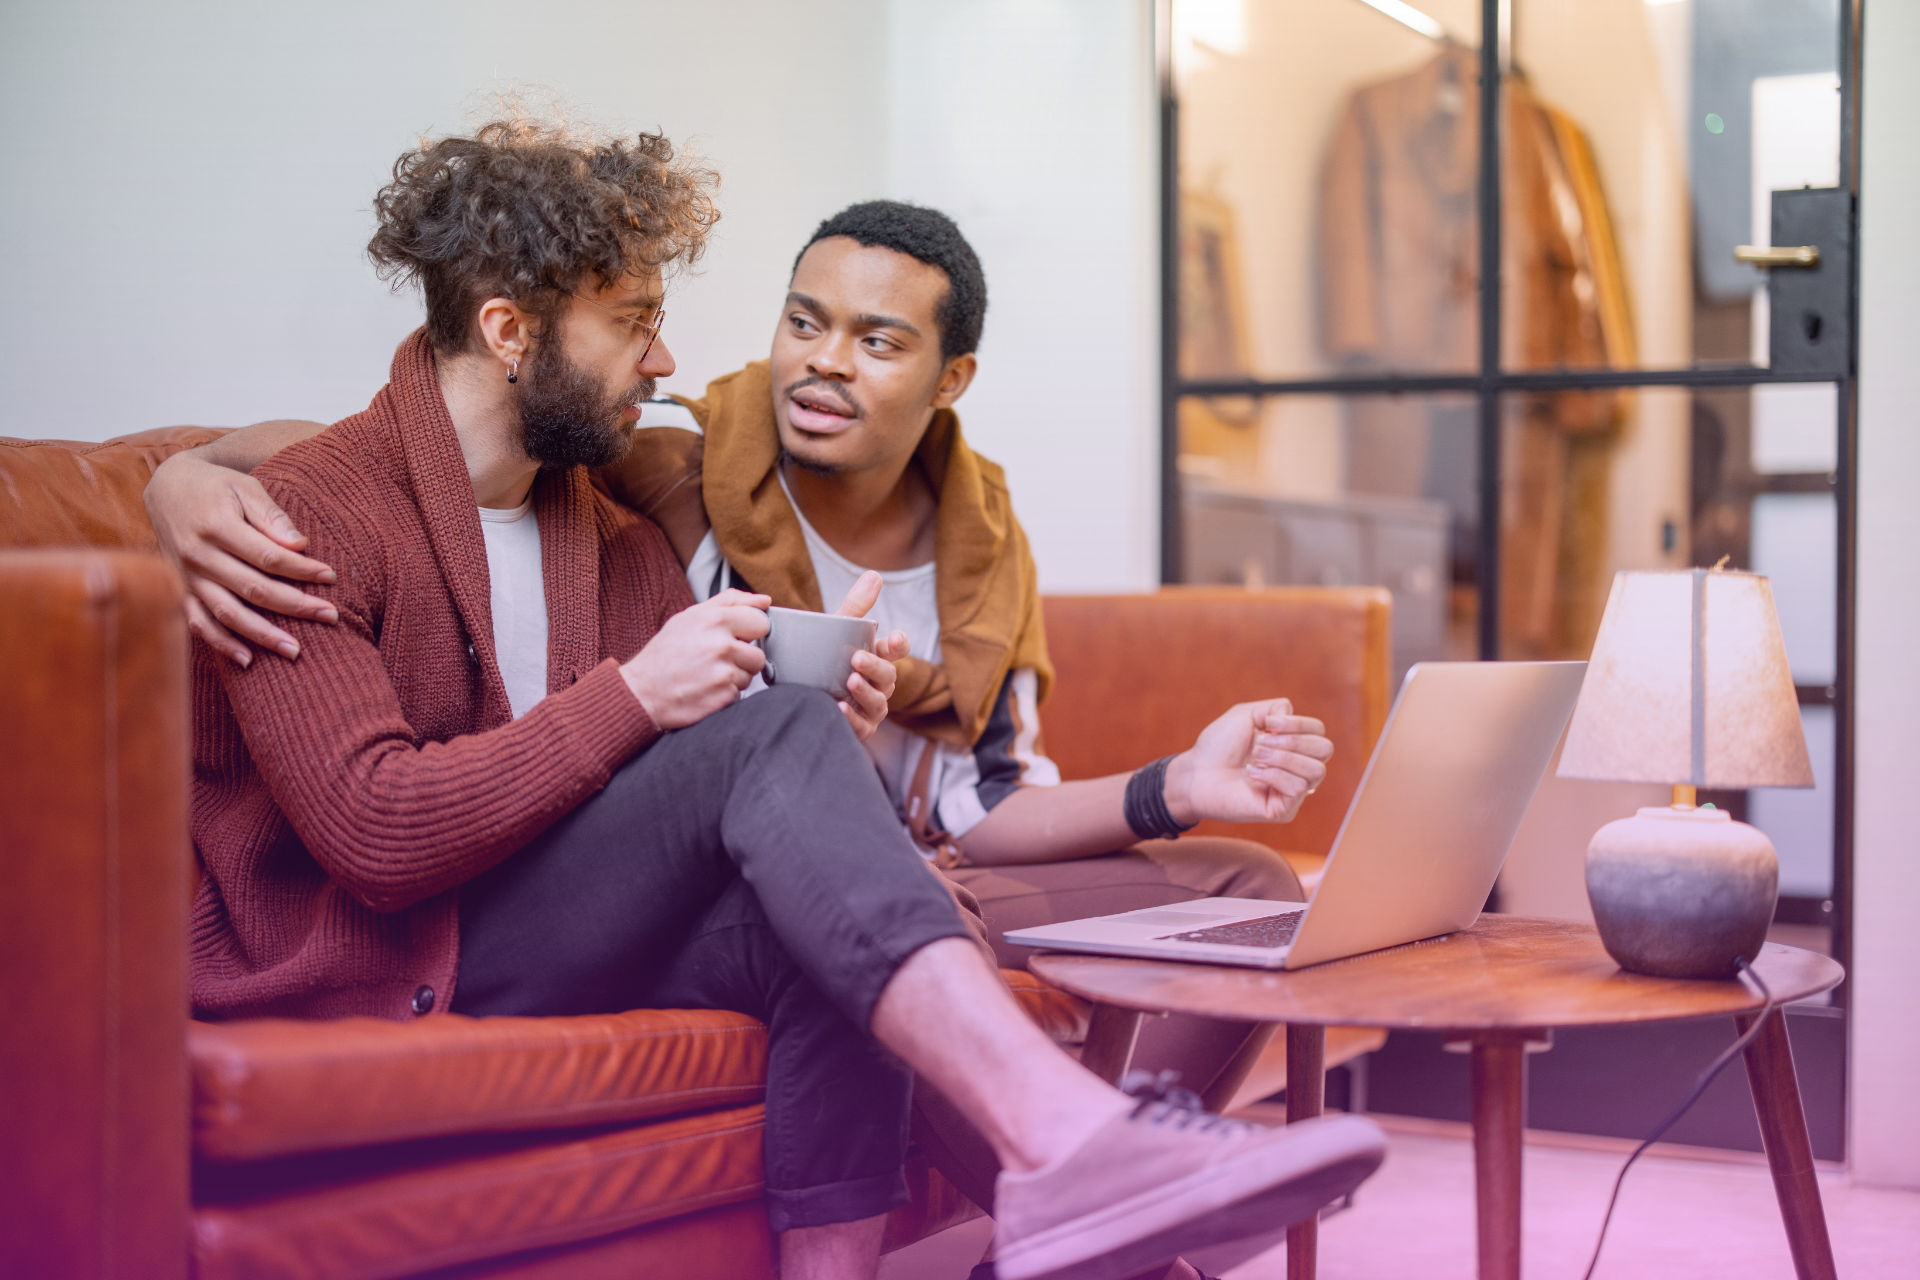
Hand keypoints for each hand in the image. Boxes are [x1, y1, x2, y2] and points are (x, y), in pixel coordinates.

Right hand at [145, 450, 337, 664]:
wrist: (165, 486)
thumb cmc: (215, 486)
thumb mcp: (245, 487)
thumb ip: (272, 516)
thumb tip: (300, 545)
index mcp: (217, 526)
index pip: (268, 556)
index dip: (301, 570)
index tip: (330, 577)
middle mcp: (198, 555)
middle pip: (253, 589)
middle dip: (295, 606)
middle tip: (331, 616)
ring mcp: (186, 576)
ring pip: (227, 612)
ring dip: (262, 635)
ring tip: (295, 651)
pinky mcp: (178, 589)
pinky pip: (197, 622)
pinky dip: (220, 643)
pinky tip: (247, 660)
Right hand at [621, 589, 769, 727]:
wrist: (642, 692)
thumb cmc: (665, 654)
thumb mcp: (690, 617)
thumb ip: (729, 602)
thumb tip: (763, 600)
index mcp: (715, 620)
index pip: (761, 623)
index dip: (749, 633)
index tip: (736, 638)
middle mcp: (721, 645)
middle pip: (759, 654)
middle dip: (743, 659)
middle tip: (717, 660)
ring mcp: (723, 673)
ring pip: (750, 676)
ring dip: (734, 678)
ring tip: (708, 674)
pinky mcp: (723, 697)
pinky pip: (739, 694)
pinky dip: (725, 694)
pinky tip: (705, 689)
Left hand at [834, 570, 907, 742]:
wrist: (799, 691)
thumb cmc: (824, 658)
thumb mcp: (836, 631)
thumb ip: (855, 606)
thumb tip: (875, 575)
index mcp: (878, 656)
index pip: (898, 649)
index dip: (899, 644)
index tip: (893, 637)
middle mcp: (880, 683)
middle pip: (889, 676)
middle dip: (875, 667)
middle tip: (857, 658)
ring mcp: (872, 706)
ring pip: (879, 702)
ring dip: (866, 692)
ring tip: (849, 681)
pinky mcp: (860, 726)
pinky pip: (863, 726)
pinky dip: (854, 718)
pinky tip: (839, 709)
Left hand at [1163, 699, 1332, 825]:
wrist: (1196, 772)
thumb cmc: (1219, 745)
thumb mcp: (1247, 714)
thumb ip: (1275, 708)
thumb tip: (1292, 717)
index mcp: (1292, 745)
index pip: (1318, 732)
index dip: (1298, 724)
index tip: (1267, 723)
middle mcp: (1297, 767)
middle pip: (1325, 749)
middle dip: (1293, 741)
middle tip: (1261, 743)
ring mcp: (1292, 791)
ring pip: (1316, 771)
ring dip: (1282, 758)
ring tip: (1256, 758)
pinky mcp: (1283, 810)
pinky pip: (1298, 788)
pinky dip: (1273, 775)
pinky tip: (1252, 773)